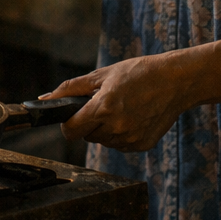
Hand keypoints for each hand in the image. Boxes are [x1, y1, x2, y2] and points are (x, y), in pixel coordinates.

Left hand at [43, 52, 193, 151]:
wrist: (176, 81)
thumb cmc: (138, 73)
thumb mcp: (102, 75)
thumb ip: (70, 89)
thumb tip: (45, 99)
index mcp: (103, 108)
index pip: (70, 131)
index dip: (68, 123)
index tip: (73, 115)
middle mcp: (116, 128)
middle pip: (86, 136)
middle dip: (89, 122)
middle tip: (104, 104)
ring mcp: (130, 140)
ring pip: (103, 141)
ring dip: (105, 129)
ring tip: (122, 108)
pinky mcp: (141, 146)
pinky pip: (120, 145)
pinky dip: (121, 134)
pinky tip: (134, 116)